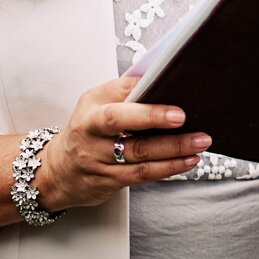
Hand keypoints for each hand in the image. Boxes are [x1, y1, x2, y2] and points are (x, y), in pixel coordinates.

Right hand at [39, 76, 212, 210]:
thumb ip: (123, 88)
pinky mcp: (110, 183)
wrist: (57, 169)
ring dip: (175, 156)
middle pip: (135, 144)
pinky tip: (187, 162)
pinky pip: (142, 177)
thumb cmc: (85, 126)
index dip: (149, 115)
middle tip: (200, 135)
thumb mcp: (94, 100)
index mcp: (90, 116)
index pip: (118, 115)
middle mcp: (93, 143)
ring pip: (142, 163)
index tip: (178, 114)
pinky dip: (167, 169)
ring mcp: (101, 166)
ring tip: (200, 146)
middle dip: (171, 141)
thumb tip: (156, 75)